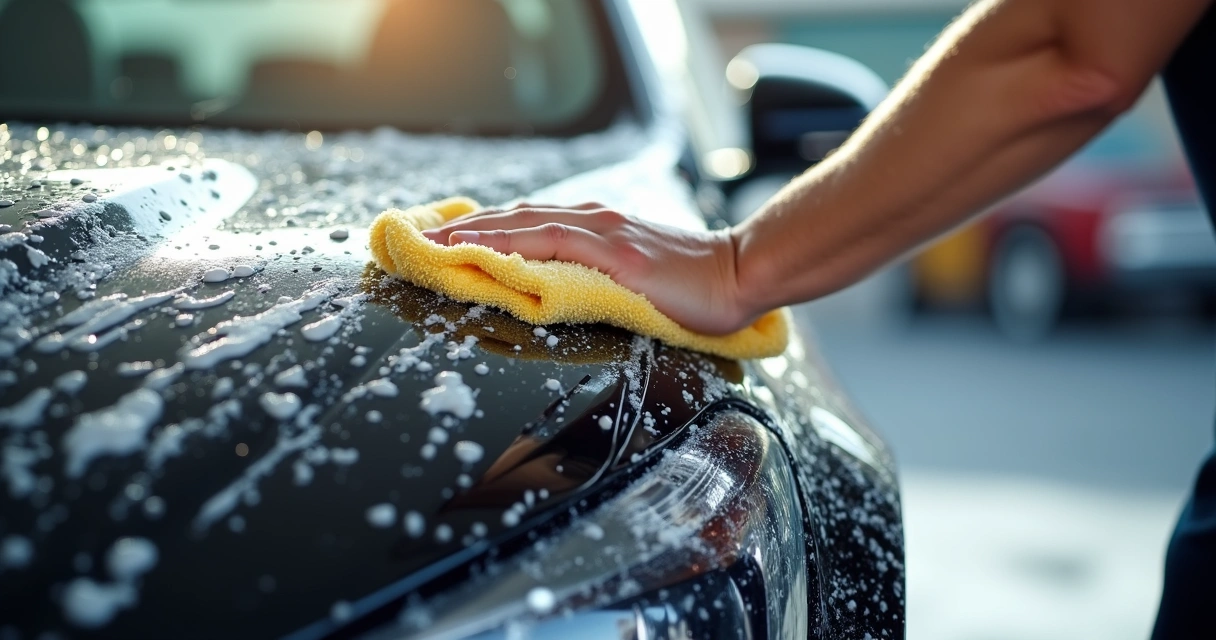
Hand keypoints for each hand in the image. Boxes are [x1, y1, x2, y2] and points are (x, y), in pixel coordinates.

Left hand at [421, 203, 752, 334]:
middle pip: (515, 218)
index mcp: (595, 225)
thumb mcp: (631, 275)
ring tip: (438, 248)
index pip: (526, 223)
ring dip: (477, 235)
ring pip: (526, 225)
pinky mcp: (618, 253)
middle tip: (421, 242)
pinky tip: (487, 252)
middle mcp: (594, 220)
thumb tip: (551, 288)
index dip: (481, 229)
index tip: (443, 242)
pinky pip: (554, 244)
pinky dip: (514, 244)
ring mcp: (605, 233)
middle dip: (465, 230)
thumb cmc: (690, 285)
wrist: (738, 275)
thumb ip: (593, 273)